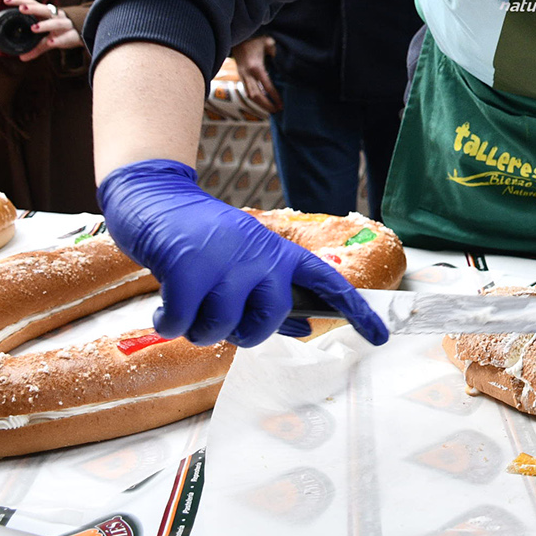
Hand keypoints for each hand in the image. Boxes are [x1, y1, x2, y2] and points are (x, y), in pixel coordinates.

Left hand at [1, 0, 81, 61]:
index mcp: (48, 13)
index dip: (21, 0)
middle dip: (33, 9)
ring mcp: (66, 25)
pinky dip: (58, 40)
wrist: (88, 31)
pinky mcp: (74, 36)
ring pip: (56, 23)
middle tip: (21, 8)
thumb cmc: (63, 31)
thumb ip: (36, 46)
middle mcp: (57, 16)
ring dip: (45, 25)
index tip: (7, 0)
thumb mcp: (49, 36)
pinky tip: (50, 42)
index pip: (33, 3)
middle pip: (44, 10)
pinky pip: (65, 37)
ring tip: (34, 28)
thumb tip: (21, 57)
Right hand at [96, 159, 388, 346]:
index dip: (356, 312)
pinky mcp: (188, 268)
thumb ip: (274, 294)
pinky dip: (168, 324)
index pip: (328, 283)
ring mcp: (225, 261)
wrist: (156, 198)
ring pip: (221, 329)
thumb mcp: (246, 260)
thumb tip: (305, 325)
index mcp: (279, 253)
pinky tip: (164, 308)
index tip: (380, 337)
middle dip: (240, 333)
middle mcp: (260, 256)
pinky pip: (182, 324)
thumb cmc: (204, 239)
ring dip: (197, 328)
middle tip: (219, 318)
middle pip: (268, 321)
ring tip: (188, 302)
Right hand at [233, 36, 280, 112]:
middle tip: (277, 110)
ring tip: (272, 110)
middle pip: (256, 95)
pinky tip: (264, 103)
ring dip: (260, 104)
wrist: (237, 40)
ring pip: (250, 95)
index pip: (266, 86)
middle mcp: (247, 74)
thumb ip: (276, 50)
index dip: (274, 96)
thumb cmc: (255, 41)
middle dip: (266, 104)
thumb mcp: (267, 42)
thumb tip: (283, 60)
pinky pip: (247, 91)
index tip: (281, 104)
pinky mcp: (241, 77)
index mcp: (256, 67)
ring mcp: (243, 76)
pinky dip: (255, 99)